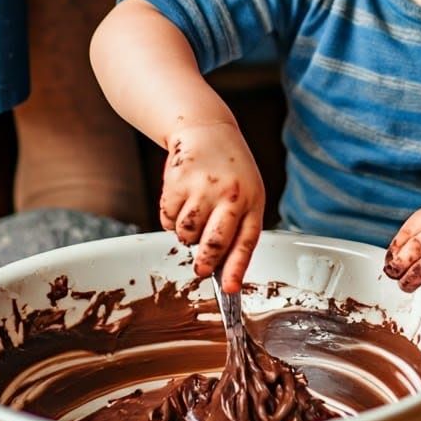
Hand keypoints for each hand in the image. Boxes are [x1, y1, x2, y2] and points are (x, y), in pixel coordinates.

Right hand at [159, 121, 264, 291]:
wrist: (206, 130)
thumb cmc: (229, 169)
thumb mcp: (247, 192)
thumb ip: (237, 224)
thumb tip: (220, 266)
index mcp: (253, 201)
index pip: (246, 241)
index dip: (237, 269)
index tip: (230, 290)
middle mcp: (231, 195)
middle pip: (214, 243)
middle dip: (205, 263)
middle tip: (201, 270)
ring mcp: (203, 188)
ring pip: (187, 234)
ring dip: (186, 235)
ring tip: (194, 217)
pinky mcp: (177, 183)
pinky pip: (167, 219)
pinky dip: (170, 219)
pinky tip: (181, 202)